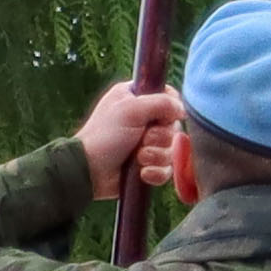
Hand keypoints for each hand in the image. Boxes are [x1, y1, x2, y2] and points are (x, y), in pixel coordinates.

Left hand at [77, 80, 184, 199]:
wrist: (88, 171)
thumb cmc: (105, 136)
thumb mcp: (131, 110)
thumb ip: (161, 103)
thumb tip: (182, 109)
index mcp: (137, 99)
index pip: (169, 96)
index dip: (171, 108)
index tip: (163, 117)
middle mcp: (144, 119)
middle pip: (173, 126)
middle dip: (161, 137)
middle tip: (143, 140)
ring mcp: (147, 143)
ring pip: (172, 149)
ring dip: (156, 156)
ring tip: (138, 158)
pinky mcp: (148, 164)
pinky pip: (166, 169)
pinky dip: (155, 172)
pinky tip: (142, 173)